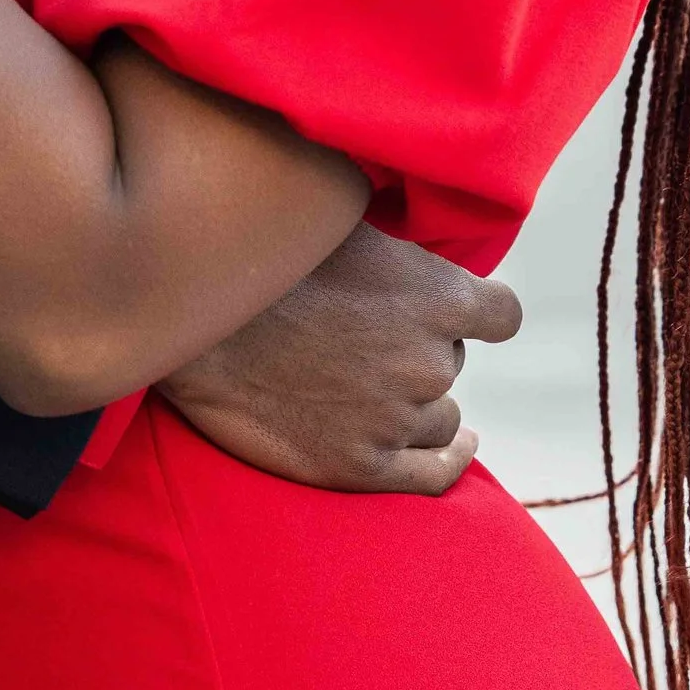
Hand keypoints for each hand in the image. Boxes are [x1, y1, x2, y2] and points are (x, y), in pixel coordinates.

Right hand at [155, 220, 520, 493]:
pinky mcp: (361, 467)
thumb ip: (392, 241)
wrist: (189, 322)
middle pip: (449, 362)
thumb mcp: (339, 218)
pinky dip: (450, 458)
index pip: (501, 315)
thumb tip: (412, 216)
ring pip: (440, 416)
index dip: (480, 312)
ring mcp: (395, 420)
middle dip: (417, 350)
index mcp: (437, 296)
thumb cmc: (260, 257)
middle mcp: (428, 362)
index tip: (463, 312)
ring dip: (416, 402)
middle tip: (362, 336)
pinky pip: (433, 473)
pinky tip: (459, 446)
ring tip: (372, 386)